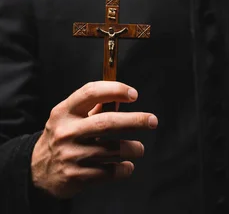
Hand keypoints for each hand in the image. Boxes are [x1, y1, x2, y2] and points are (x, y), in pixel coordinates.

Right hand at [31, 81, 158, 198]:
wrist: (37, 170)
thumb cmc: (64, 136)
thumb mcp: (70, 117)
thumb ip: (95, 106)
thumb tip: (123, 97)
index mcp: (64, 112)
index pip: (91, 93)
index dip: (115, 90)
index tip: (134, 95)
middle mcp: (66, 132)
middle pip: (107, 123)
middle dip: (135, 121)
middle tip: (152, 121)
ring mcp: (70, 155)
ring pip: (113, 150)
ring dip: (133, 149)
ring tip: (138, 149)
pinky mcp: (75, 176)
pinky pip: (110, 171)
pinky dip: (124, 169)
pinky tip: (126, 165)